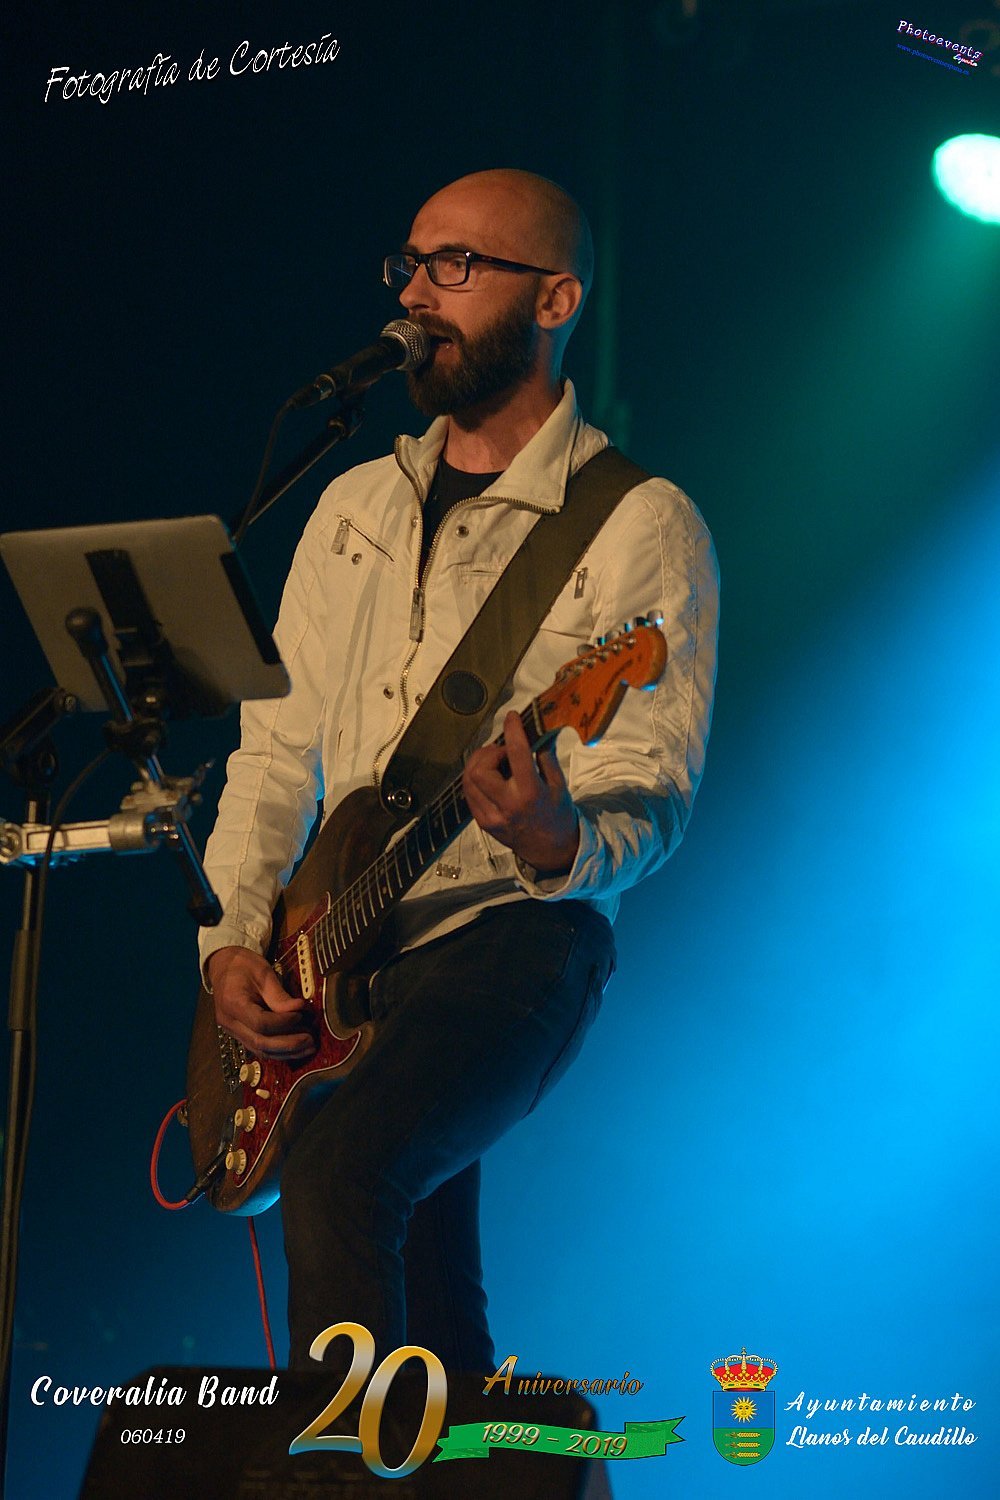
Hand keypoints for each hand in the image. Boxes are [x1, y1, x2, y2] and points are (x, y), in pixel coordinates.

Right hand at [206, 946, 317, 1060]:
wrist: (223, 966)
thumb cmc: (243, 965)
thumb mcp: (263, 973)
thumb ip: (279, 995)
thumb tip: (299, 1009)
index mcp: (233, 1003)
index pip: (261, 1023)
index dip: (284, 1022)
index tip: (301, 1014)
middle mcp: (229, 1022)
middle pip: (261, 1043)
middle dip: (289, 1044)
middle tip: (311, 1039)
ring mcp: (232, 1031)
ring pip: (260, 1051)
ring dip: (287, 1052)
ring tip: (309, 1047)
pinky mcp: (239, 1034)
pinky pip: (259, 1048)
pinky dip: (279, 1050)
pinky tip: (296, 1048)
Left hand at [463, 711, 579, 875]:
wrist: (551, 850)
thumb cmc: (558, 814)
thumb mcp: (559, 784)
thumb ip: (545, 756)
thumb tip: (538, 731)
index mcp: (531, 793)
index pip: (516, 754)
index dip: (512, 730)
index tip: (512, 717)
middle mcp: (507, 806)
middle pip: (480, 769)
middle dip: (489, 752)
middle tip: (503, 751)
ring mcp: (492, 817)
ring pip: (468, 780)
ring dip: (479, 763)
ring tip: (495, 762)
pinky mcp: (483, 823)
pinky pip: (469, 793)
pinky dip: (475, 779)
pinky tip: (490, 776)